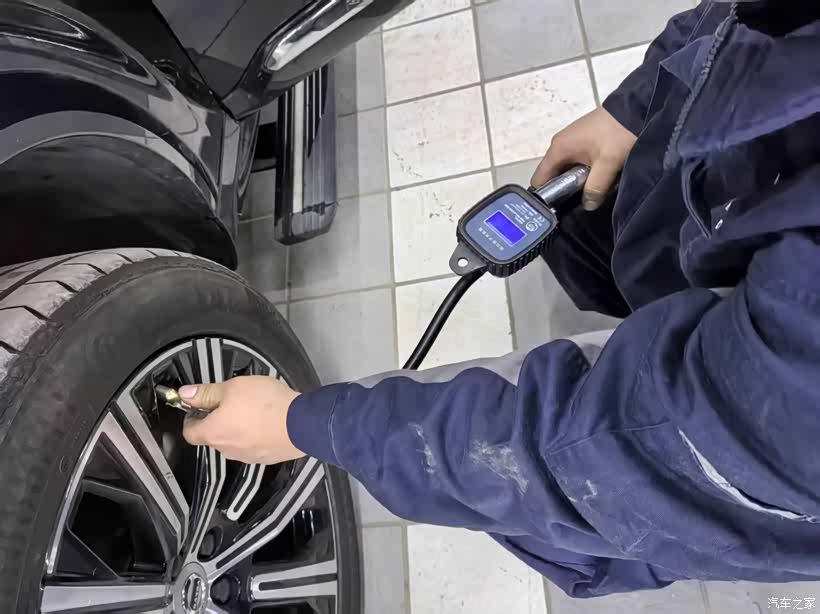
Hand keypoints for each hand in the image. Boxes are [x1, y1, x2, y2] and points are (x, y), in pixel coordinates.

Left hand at [180, 376, 305, 464]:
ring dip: (238, 428)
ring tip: (254, 409)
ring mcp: (246, 456)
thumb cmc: (267, 405)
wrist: (301, 423)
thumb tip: (186, 393)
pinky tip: (267, 420)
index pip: (189, 433)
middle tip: (231, 402)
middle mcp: (227, 449)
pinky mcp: (264, 458)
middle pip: (213, 436)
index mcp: (214, 432)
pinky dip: (255, 435)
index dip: (191, 418)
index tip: (199, 407)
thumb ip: (206, 392)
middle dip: (217, 420)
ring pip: (234, 441)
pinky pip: (253, 446)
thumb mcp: (233, 387)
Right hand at [531, 107, 636, 210]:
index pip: (539, 179)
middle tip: (582, 200)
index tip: (559, 208)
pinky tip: (601, 176)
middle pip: (554, 176)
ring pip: (568, 171)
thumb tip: (588, 205)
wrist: (636, 107)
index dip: (546, 197)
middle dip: (566, 191)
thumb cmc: (617, 133)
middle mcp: (559, 145)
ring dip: (580, 181)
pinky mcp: (582, 141)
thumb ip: (595, 188)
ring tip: (595, 188)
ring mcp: (571, 142)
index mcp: (558, 149)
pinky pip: (578, 163)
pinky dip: (587, 171)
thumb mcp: (607, 164)